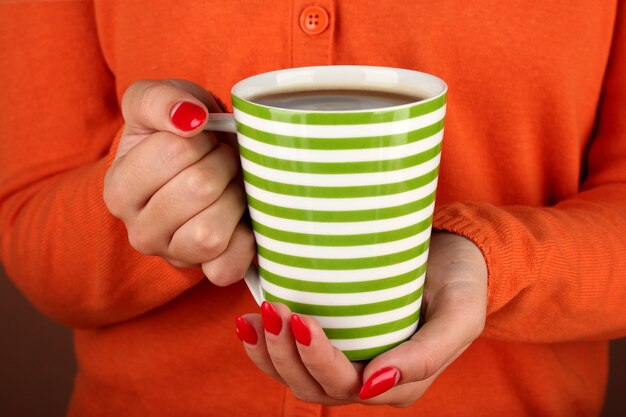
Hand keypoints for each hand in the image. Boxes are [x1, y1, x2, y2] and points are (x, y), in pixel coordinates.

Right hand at [103, 79, 254, 284]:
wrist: (202, 168)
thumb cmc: (181, 134)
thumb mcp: (159, 102)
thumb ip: (159, 99)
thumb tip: (188, 117)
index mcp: (119, 188)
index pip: (175, 151)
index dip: (202, 138)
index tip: (201, 140)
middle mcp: (139, 231)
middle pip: (198, 189)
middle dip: (223, 165)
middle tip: (222, 161)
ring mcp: (173, 256)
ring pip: (210, 232)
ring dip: (234, 200)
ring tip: (231, 187)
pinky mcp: (207, 273)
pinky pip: (228, 266)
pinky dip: (245, 240)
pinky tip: (240, 219)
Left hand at [235, 231, 486, 405]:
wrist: (455, 257)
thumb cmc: (460, 282)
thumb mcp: (460, 314)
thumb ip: (427, 355)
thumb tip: (374, 384)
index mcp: (399, 383)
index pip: (347, 385)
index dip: (318, 360)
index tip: (304, 319)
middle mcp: (368, 380)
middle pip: (313, 386)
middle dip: (287, 353)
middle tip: (275, 310)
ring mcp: (348, 361)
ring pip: (296, 377)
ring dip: (270, 352)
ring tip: (258, 316)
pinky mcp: (334, 340)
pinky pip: (292, 357)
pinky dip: (266, 345)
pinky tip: (250, 321)